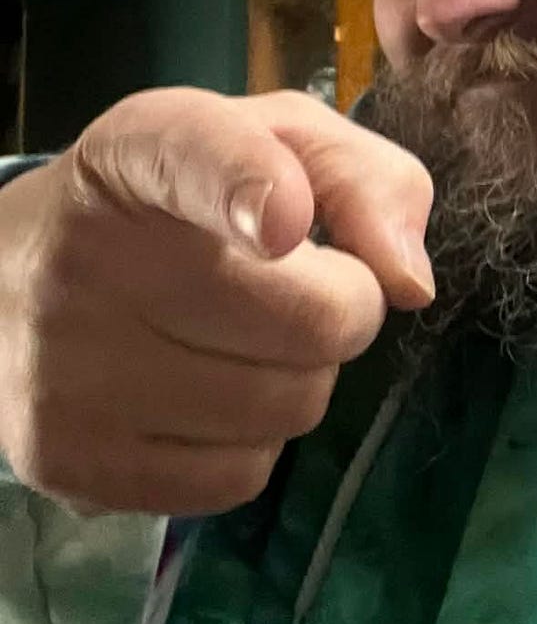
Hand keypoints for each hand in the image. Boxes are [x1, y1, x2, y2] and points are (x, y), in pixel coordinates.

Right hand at [0, 88, 433, 516]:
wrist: (15, 281)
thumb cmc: (180, 203)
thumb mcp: (277, 145)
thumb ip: (365, 180)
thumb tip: (410, 282)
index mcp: (139, 152)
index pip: (193, 158)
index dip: (251, 187)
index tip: (286, 220)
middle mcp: (85, 258)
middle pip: (313, 323)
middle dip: (338, 309)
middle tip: (293, 289)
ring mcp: (65, 370)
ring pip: (288, 408)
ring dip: (297, 378)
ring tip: (236, 337)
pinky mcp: (66, 462)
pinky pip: (239, 478)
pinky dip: (249, 443)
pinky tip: (201, 394)